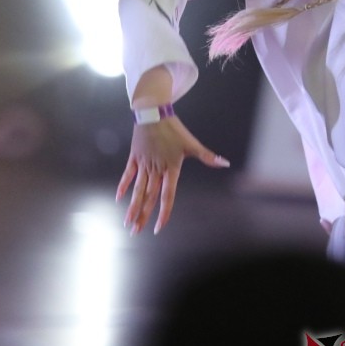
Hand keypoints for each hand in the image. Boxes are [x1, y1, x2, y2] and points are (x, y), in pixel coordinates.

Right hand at [115, 115, 228, 234]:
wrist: (153, 112)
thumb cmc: (175, 129)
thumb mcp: (192, 144)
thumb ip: (208, 156)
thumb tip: (225, 163)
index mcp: (170, 169)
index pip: (167, 196)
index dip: (163, 213)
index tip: (158, 228)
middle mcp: (155, 170)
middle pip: (149, 197)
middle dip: (142, 216)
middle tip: (135, 232)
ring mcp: (143, 164)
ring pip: (137, 190)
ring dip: (132, 207)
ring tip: (127, 223)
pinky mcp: (135, 157)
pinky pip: (128, 175)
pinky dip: (123, 186)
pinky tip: (119, 199)